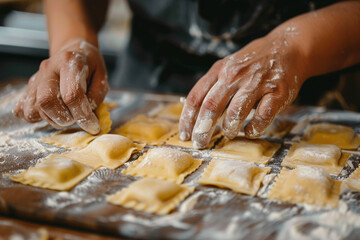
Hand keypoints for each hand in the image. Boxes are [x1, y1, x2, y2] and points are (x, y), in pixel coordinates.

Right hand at [13, 39, 108, 133]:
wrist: (72, 51)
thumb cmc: (89, 65)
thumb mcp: (101, 76)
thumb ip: (97, 96)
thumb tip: (87, 116)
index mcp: (69, 62)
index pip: (72, 95)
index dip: (83, 115)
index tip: (92, 126)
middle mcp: (48, 69)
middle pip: (46, 102)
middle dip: (64, 118)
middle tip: (76, 119)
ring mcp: (35, 78)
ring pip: (33, 109)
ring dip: (51, 120)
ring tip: (65, 115)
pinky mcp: (28, 88)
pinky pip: (23, 110)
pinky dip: (36, 118)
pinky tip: (51, 113)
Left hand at [179, 34, 305, 148]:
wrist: (289, 46)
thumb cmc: (253, 62)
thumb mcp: (228, 66)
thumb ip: (212, 85)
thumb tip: (195, 114)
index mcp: (219, 70)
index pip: (196, 97)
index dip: (187, 119)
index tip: (184, 135)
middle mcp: (235, 75)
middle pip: (211, 106)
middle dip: (202, 130)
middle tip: (200, 143)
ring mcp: (256, 83)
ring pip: (235, 113)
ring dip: (229, 129)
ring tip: (228, 134)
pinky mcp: (277, 92)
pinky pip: (262, 117)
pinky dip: (254, 129)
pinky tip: (250, 131)